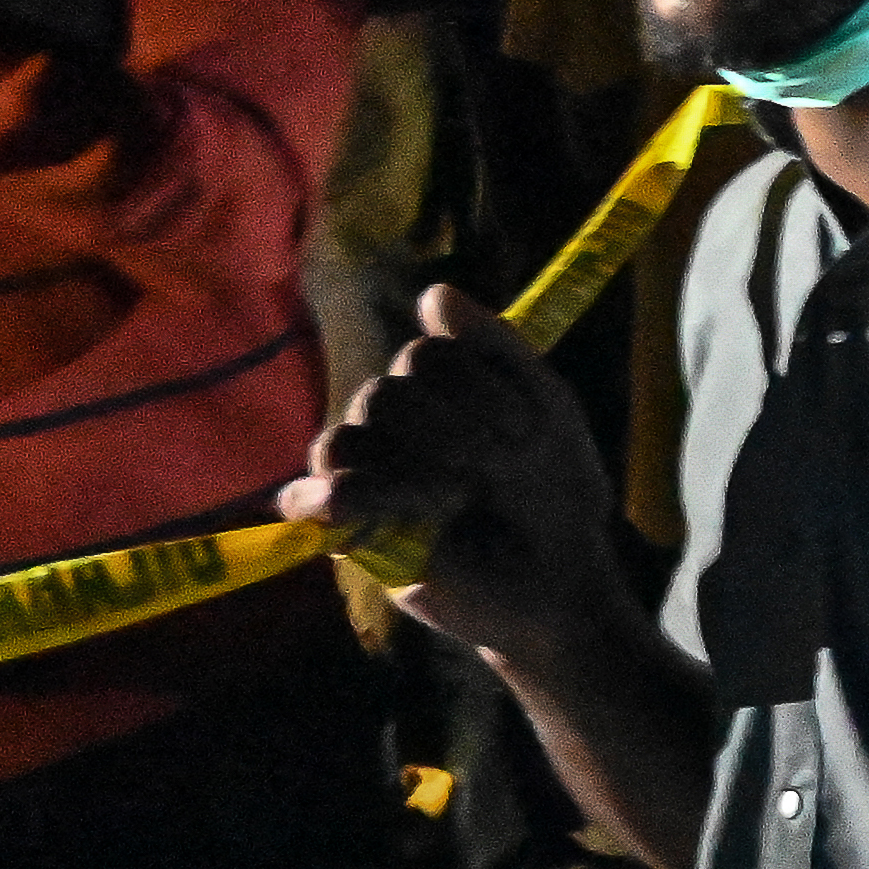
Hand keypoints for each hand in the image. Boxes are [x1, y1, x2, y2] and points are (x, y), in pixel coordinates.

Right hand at [280, 288, 624, 676]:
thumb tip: (433, 293)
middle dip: (452, 433)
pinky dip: (335, 498)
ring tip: (455, 501)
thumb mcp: (546, 406)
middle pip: (386, 393)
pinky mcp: (349, 527)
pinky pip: (311, 494)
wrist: (557, 576)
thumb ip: (495, 346)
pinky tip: (352, 508)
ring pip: (345, 438)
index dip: (476, 391)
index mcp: (440, 386)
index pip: (425, 354)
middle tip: (494, 473)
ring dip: (412, 471)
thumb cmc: (556, 490)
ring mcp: (369, 472)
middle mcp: (395, 422)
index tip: (526, 433)